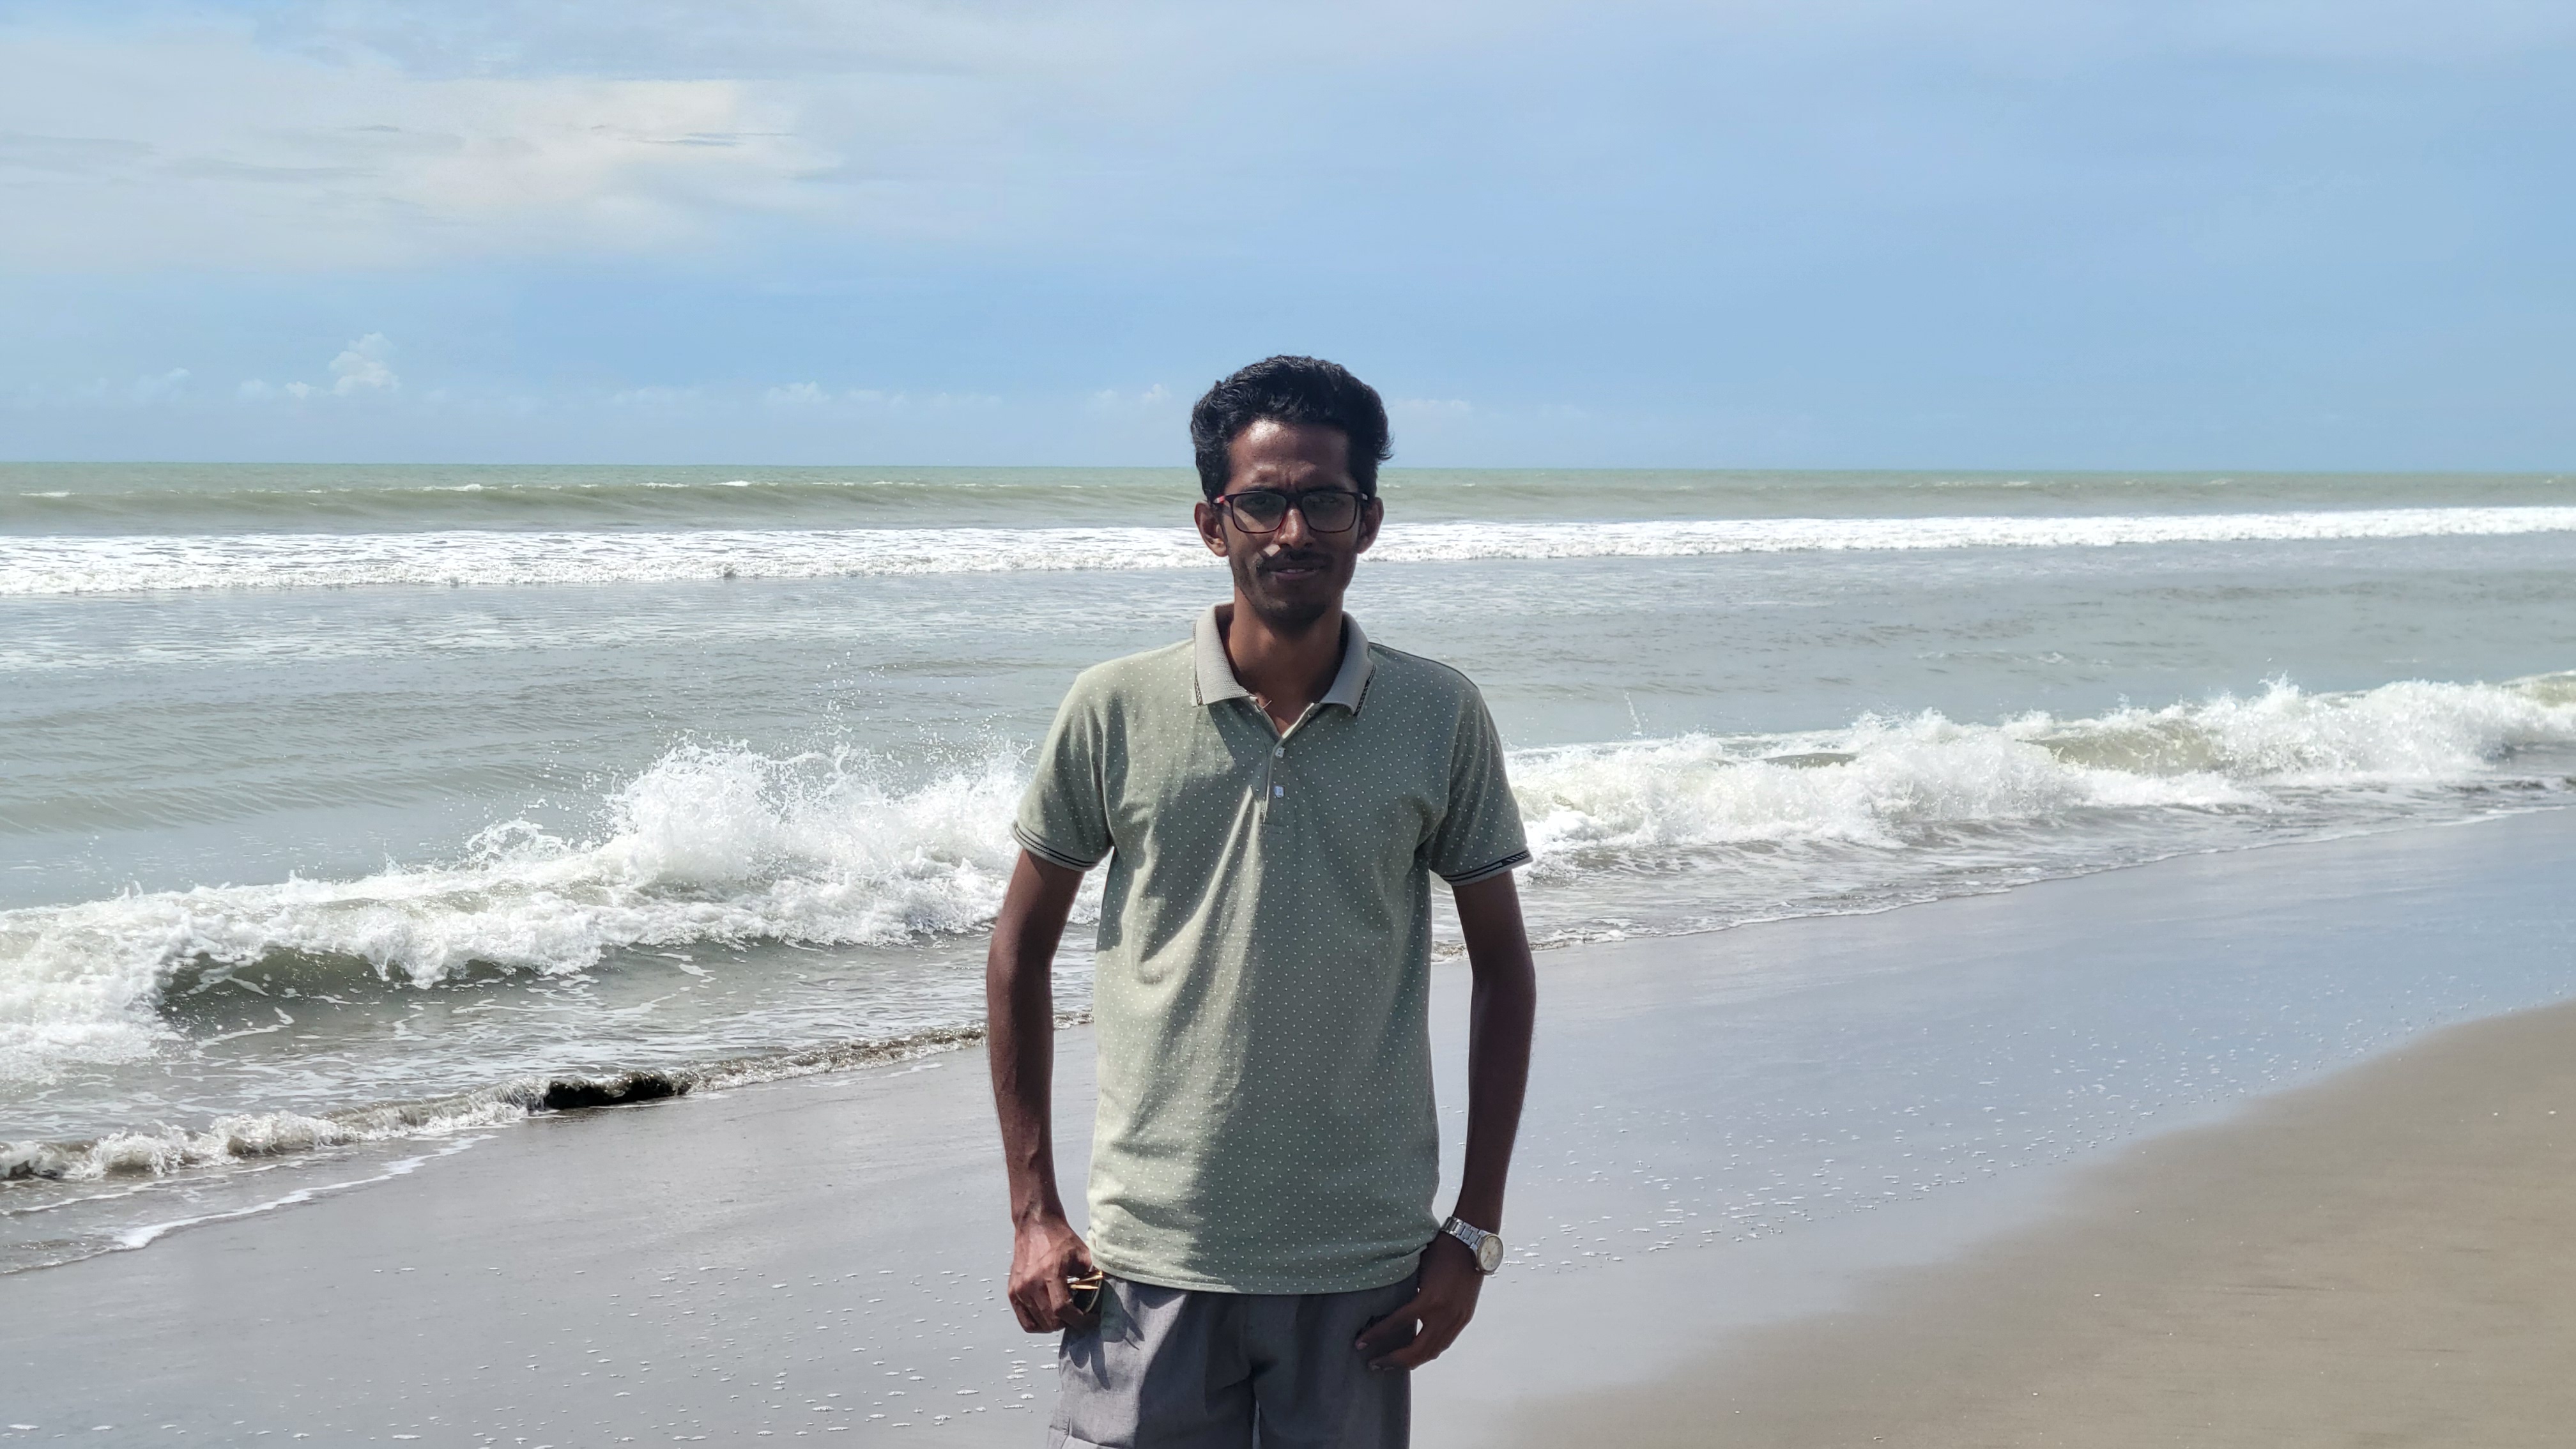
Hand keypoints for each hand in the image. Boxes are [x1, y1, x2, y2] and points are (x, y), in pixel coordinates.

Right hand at [1006, 1213, 1096, 1332]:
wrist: (1035, 1225)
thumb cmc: (1059, 1238)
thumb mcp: (1083, 1254)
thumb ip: (1092, 1276)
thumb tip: (1099, 1296)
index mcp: (1049, 1273)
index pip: (1063, 1309)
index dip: (1080, 1320)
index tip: (1091, 1320)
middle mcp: (1031, 1284)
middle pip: (1050, 1321)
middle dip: (1069, 1323)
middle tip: (1078, 1314)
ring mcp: (1019, 1290)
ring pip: (1038, 1324)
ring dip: (1054, 1324)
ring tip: (1063, 1313)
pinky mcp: (1012, 1292)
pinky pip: (1025, 1321)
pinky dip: (1038, 1324)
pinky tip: (1049, 1315)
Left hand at [1353, 1233, 1484, 1370]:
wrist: (1472, 1245)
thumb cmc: (1440, 1250)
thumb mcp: (1418, 1270)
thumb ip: (1405, 1291)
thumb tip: (1383, 1305)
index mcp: (1429, 1300)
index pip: (1397, 1324)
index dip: (1376, 1336)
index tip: (1360, 1344)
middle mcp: (1444, 1315)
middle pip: (1416, 1351)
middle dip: (1393, 1361)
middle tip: (1374, 1364)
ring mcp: (1456, 1320)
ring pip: (1432, 1352)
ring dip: (1411, 1362)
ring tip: (1392, 1364)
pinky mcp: (1463, 1319)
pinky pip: (1443, 1344)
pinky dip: (1427, 1352)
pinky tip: (1415, 1354)